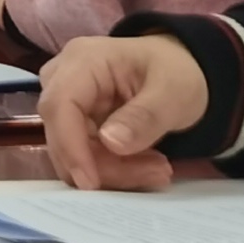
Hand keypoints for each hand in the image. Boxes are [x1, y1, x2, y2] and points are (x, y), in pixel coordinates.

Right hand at [37, 34, 211, 189]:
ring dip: (112, 169)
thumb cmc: (178, 72)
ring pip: (70, 150)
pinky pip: (83, 155)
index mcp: (84, 61)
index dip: (69, 145)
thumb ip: (144, 117)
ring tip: (158, 168)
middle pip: (62, 133)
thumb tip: (110, 142)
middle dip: (102, 164)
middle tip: (155, 172)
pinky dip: (113, 167)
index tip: (91, 181)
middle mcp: (64, 79)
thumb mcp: (174, 92)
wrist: (184, 71)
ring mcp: (67, 102)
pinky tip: (145, 164)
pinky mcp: (76, 123)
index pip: (59, 104)